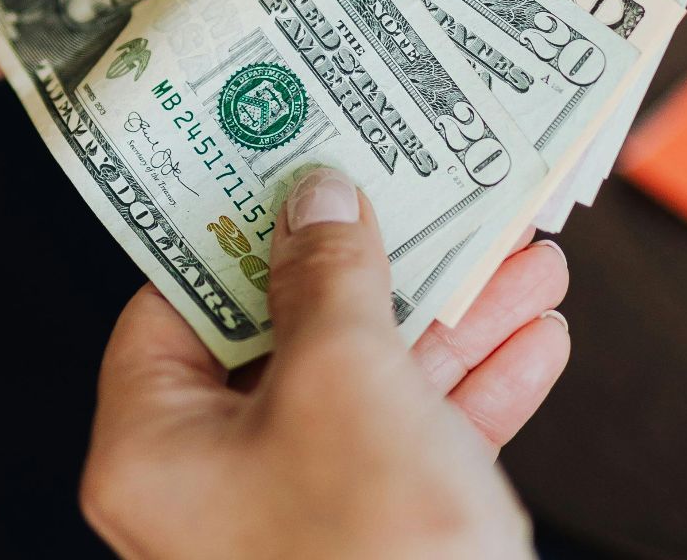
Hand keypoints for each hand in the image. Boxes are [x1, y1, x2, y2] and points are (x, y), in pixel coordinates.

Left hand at [81, 168, 567, 558]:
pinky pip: (412, 449)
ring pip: (364, 389)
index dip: (241, 228)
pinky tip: (533, 341)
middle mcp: (208, 488)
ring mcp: (290, 522)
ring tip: (521, 257)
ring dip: (449, 322)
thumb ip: (331, 280)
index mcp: (153, 448)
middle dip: (380, 271)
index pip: (176, 304)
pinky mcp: (369, 546)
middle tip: (429, 199)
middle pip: (286, 340)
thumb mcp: (347, 381)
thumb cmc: (375, 557)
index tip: (292, 166)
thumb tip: (316, 202)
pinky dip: (471, 395)